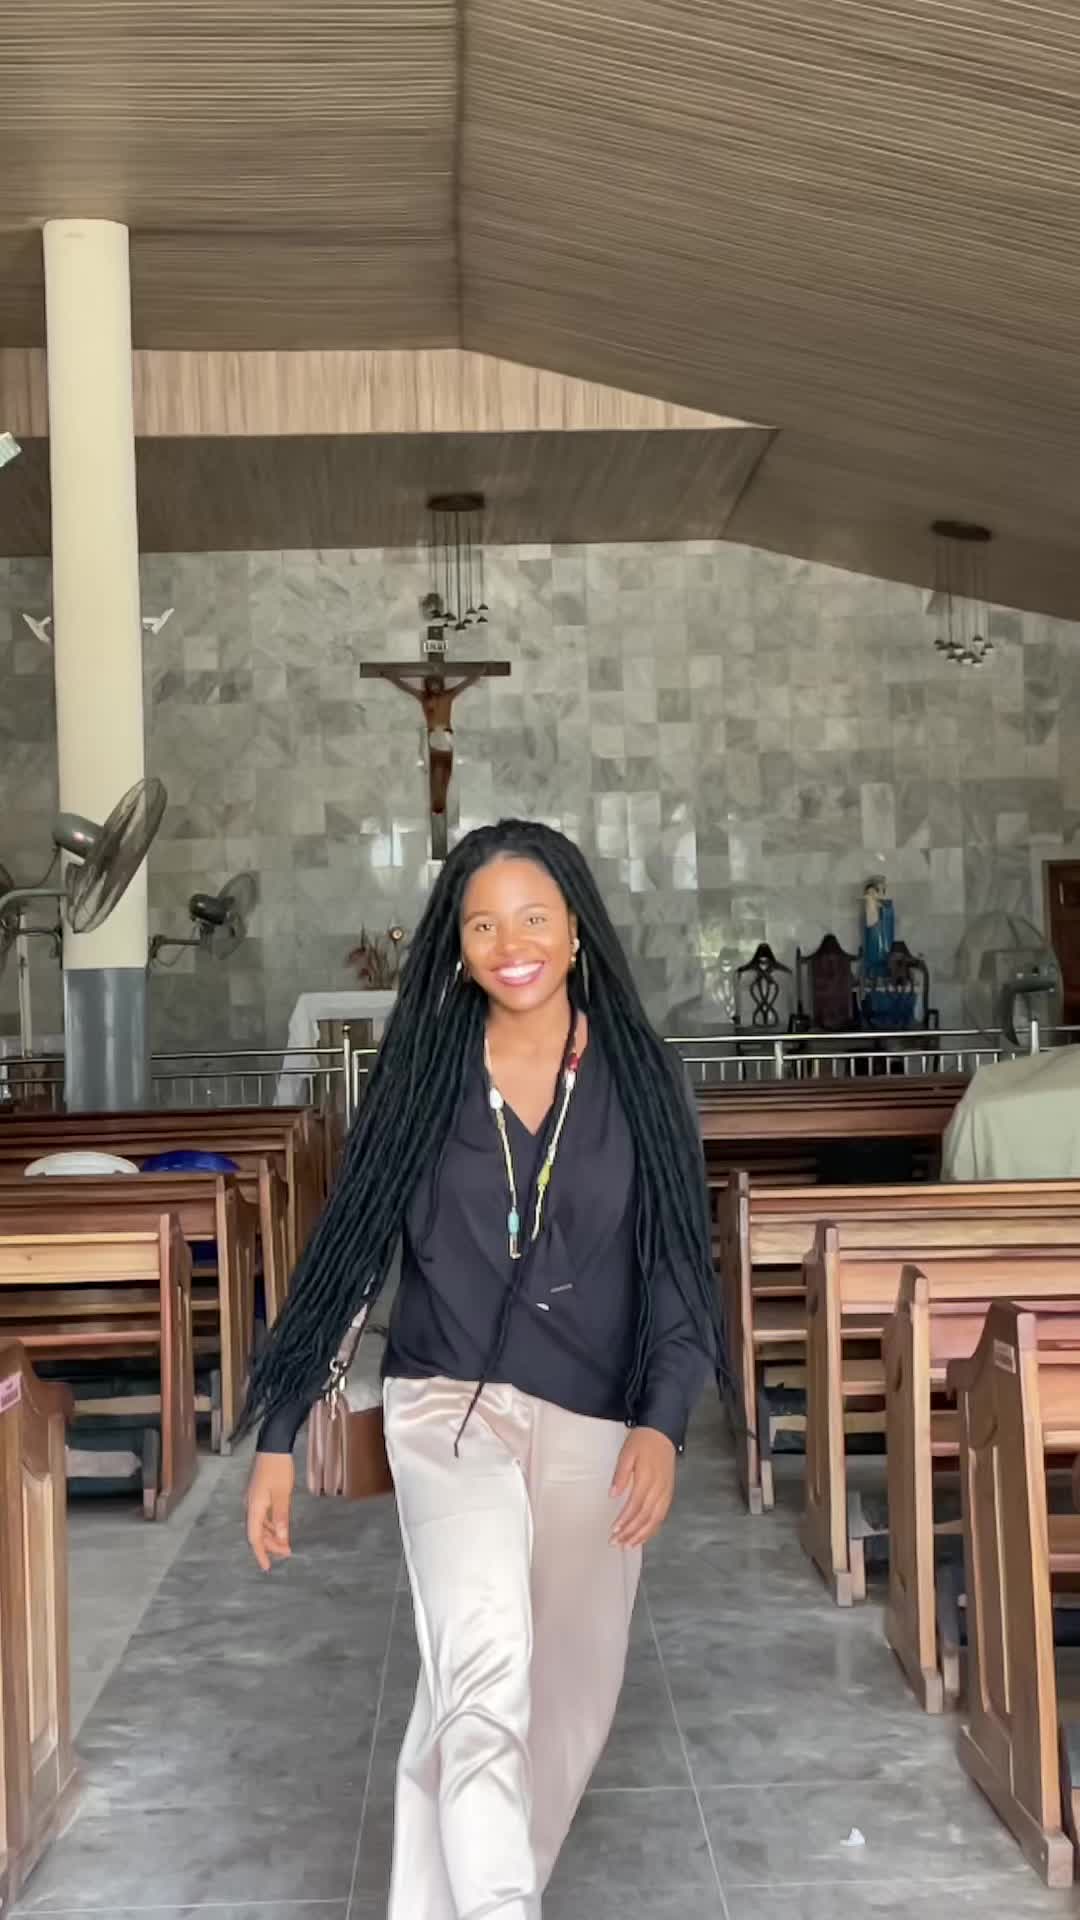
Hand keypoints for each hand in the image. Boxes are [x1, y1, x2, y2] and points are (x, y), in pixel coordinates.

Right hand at [246, 1452, 294, 1571]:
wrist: (273, 1445)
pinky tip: (281, 1527)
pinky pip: (263, 1515)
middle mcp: (250, 1506)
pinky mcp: (259, 1494)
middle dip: (270, 1545)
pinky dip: (272, 1524)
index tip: (267, 1567)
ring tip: (286, 1543)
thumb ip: (282, 1517)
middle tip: (287, 1552)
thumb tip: (281, 1539)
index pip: (254, 1538)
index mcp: (254, 1508)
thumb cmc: (278, 1469)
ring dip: (272, 1535)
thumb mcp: (283, 1494)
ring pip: (260, 1525)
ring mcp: (254, 1500)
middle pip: (257, 1533)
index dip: (261, 1553)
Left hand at [610, 1428, 676, 1548]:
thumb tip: (612, 1495)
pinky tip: (643, 1536)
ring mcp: (666, 1492)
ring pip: (655, 1520)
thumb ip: (620, 1475)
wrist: (663, 1432)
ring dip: (641, 1535)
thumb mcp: (627, 1453)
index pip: (635, 1505)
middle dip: (630, 1532)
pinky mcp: (669, 1494)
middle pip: (645, 1516)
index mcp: (647, 1478)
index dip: (625, 1520)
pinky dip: (652, 1529)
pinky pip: (662, 1516)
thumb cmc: (642, 1442)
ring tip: (628, 1545)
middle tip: (616, 1543)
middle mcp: (659, 1489)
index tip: (613, 1530)